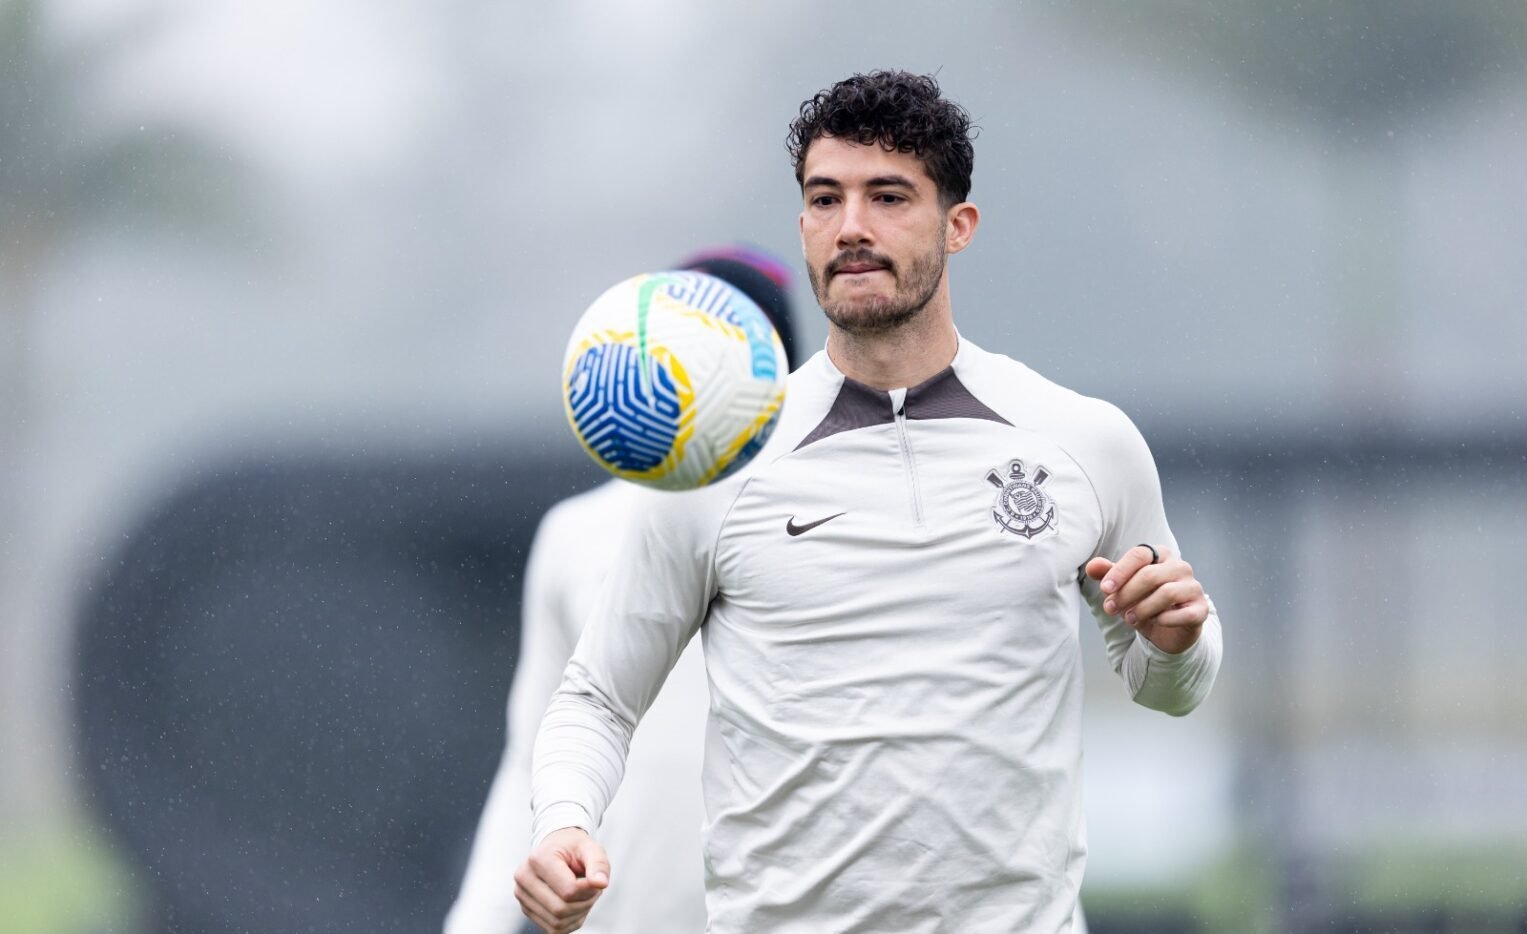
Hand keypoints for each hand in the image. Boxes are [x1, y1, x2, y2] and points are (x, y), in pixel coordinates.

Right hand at [514, 827, 609, 933]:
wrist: (557, 848)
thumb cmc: (573, 848)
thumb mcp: (591, 848)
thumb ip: (598, 864)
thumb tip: (600, 883)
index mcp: (538, 859)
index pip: (568, 891)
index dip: (588, 890)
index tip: (594, 879)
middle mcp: (524, 878)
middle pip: (560, 909)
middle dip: (584, 903)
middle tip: (592, 889)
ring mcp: (522, 895)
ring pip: (557, 922)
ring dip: (578, 913)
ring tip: (583, 894)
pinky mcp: (526, 909)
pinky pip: (553, 929)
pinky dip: (570, 921)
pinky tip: (574, 904)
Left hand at [1085, 544, 1206, 654]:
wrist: (1167, 629)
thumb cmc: (1143, 601)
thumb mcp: (1123, 587)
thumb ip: (1108, 574)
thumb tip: (1091, 566)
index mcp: (1161, 555)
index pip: (1139, 554)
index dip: (1120, 571)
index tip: (1104, 589)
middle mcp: (1180, 567)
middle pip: (1150, 575)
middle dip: (1126, 594)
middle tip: (1110, 609)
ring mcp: (1194, 587)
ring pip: (1167, 593)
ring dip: (1142, 608)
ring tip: (1129, 618)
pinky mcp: (1201, 609)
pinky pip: (1185, 614)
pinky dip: (1165, 619)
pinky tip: (1155, 623)